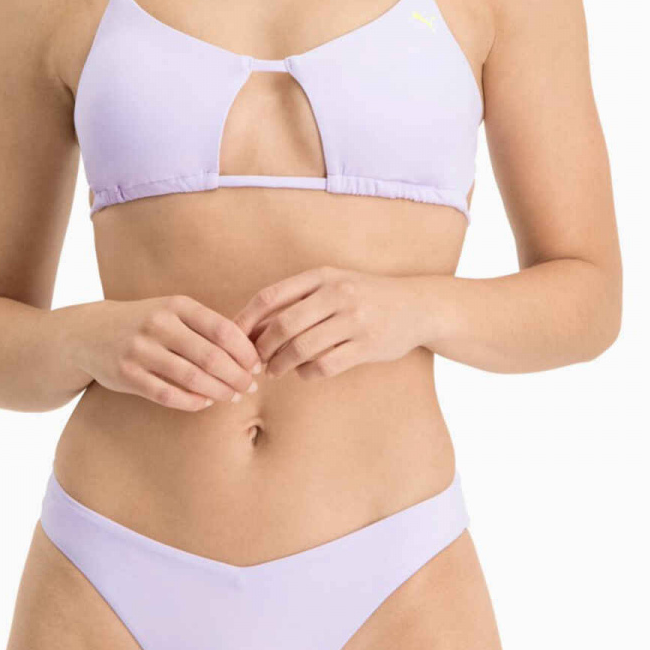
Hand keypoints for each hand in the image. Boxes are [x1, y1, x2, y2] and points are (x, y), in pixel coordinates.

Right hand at [81, 294, 262, 411]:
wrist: (88, 332)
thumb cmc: (143, 322)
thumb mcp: (171, 311)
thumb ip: (204, 326)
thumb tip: (249, 350)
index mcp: (176, 305)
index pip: (223, 330)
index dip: (245, 351)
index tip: (257, 365)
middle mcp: (158, 325)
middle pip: (211, 357)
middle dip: (237, 376)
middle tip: (250, 387)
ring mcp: (140, 350)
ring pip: (192, 378)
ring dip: (219, 392)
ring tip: (233, 397)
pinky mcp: (127, 375)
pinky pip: (168, 395)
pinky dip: (192, 401)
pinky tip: (204, 402)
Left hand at [232, 266, 428, 382]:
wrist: (416, 307)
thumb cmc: (364, 297)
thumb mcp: (332, 284)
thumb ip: (296, 300)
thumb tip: (250, 325)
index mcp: (322, 276)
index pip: (271, 297)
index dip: (246, 320)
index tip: (233, 337)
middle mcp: (337, 294)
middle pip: (282, 326)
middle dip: (262, 348)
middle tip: (255, 361)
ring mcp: (354, 320)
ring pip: (302, 348)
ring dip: (281, 365)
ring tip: (275, 371)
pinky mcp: (367, 345)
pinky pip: (325, 366)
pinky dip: (307, 373)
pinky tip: (304, 372)